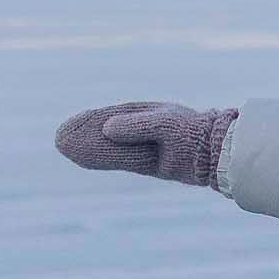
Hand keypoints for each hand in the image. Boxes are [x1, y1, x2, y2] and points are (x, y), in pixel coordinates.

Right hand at [54, 100, 235, 185]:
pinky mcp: (152, 164)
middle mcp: (144, 130)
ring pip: (112, 147)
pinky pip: (122, 160)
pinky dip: (104, 158)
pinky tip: (86, 157)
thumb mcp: (164, 125)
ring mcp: (147, 147)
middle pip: (108, 131)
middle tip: (61, 137)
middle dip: (86, 133)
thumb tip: (108, 128)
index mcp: (148, 114)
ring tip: (66, 146)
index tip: (72, 122)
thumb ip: (137, 126)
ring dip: (90, 148)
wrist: (217, 153)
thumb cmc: (193, 133)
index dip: (91, 120)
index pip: (113, 116)